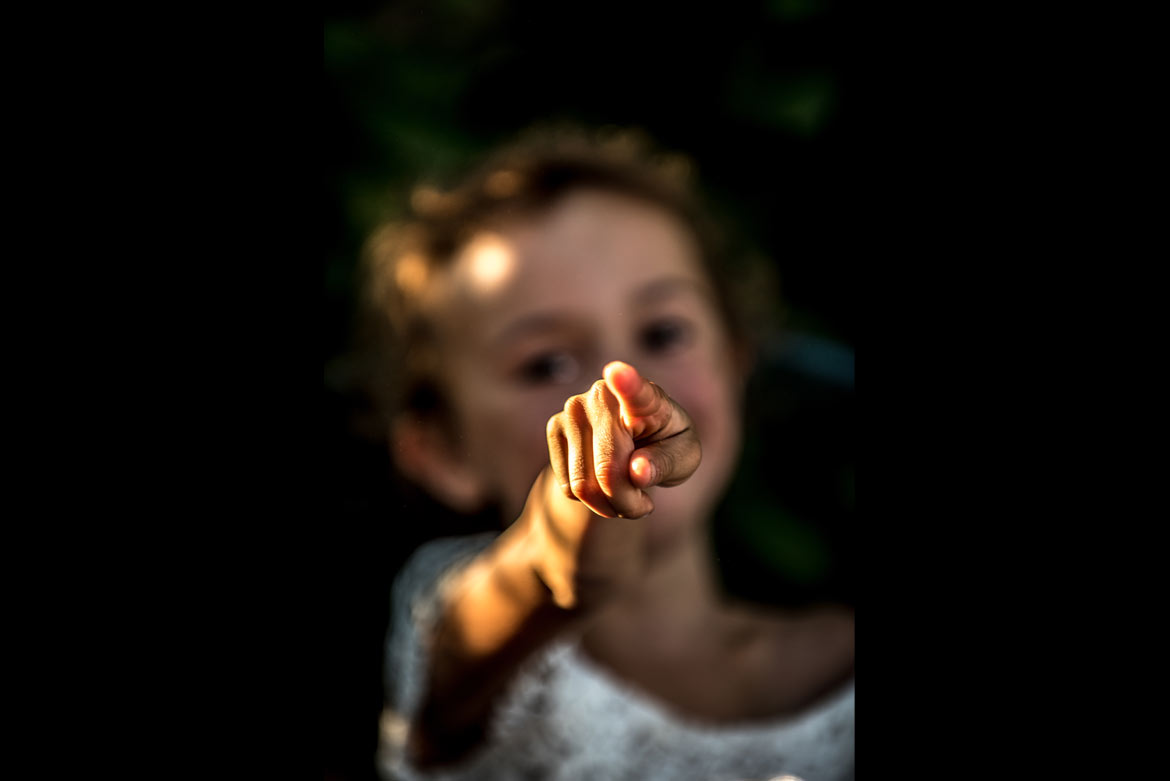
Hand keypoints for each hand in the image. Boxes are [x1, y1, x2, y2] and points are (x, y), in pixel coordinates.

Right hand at [529, 361, 700, 607]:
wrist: (636, 445)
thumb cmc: (666, 447)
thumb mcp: (683, 458)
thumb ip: (665, 464)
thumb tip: (637, 472)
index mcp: (647, 398)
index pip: (635, 390)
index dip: (626, 382)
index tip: (616, 372)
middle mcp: (603, 395)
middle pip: (607, 470)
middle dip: (626, 501)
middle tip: (643, 505)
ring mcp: (573, 409)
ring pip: (583, 484)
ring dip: (607, 505)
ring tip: (626, 496)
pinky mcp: (555, 427)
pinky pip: (567, 486)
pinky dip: (588, 501)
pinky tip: (603, 485)